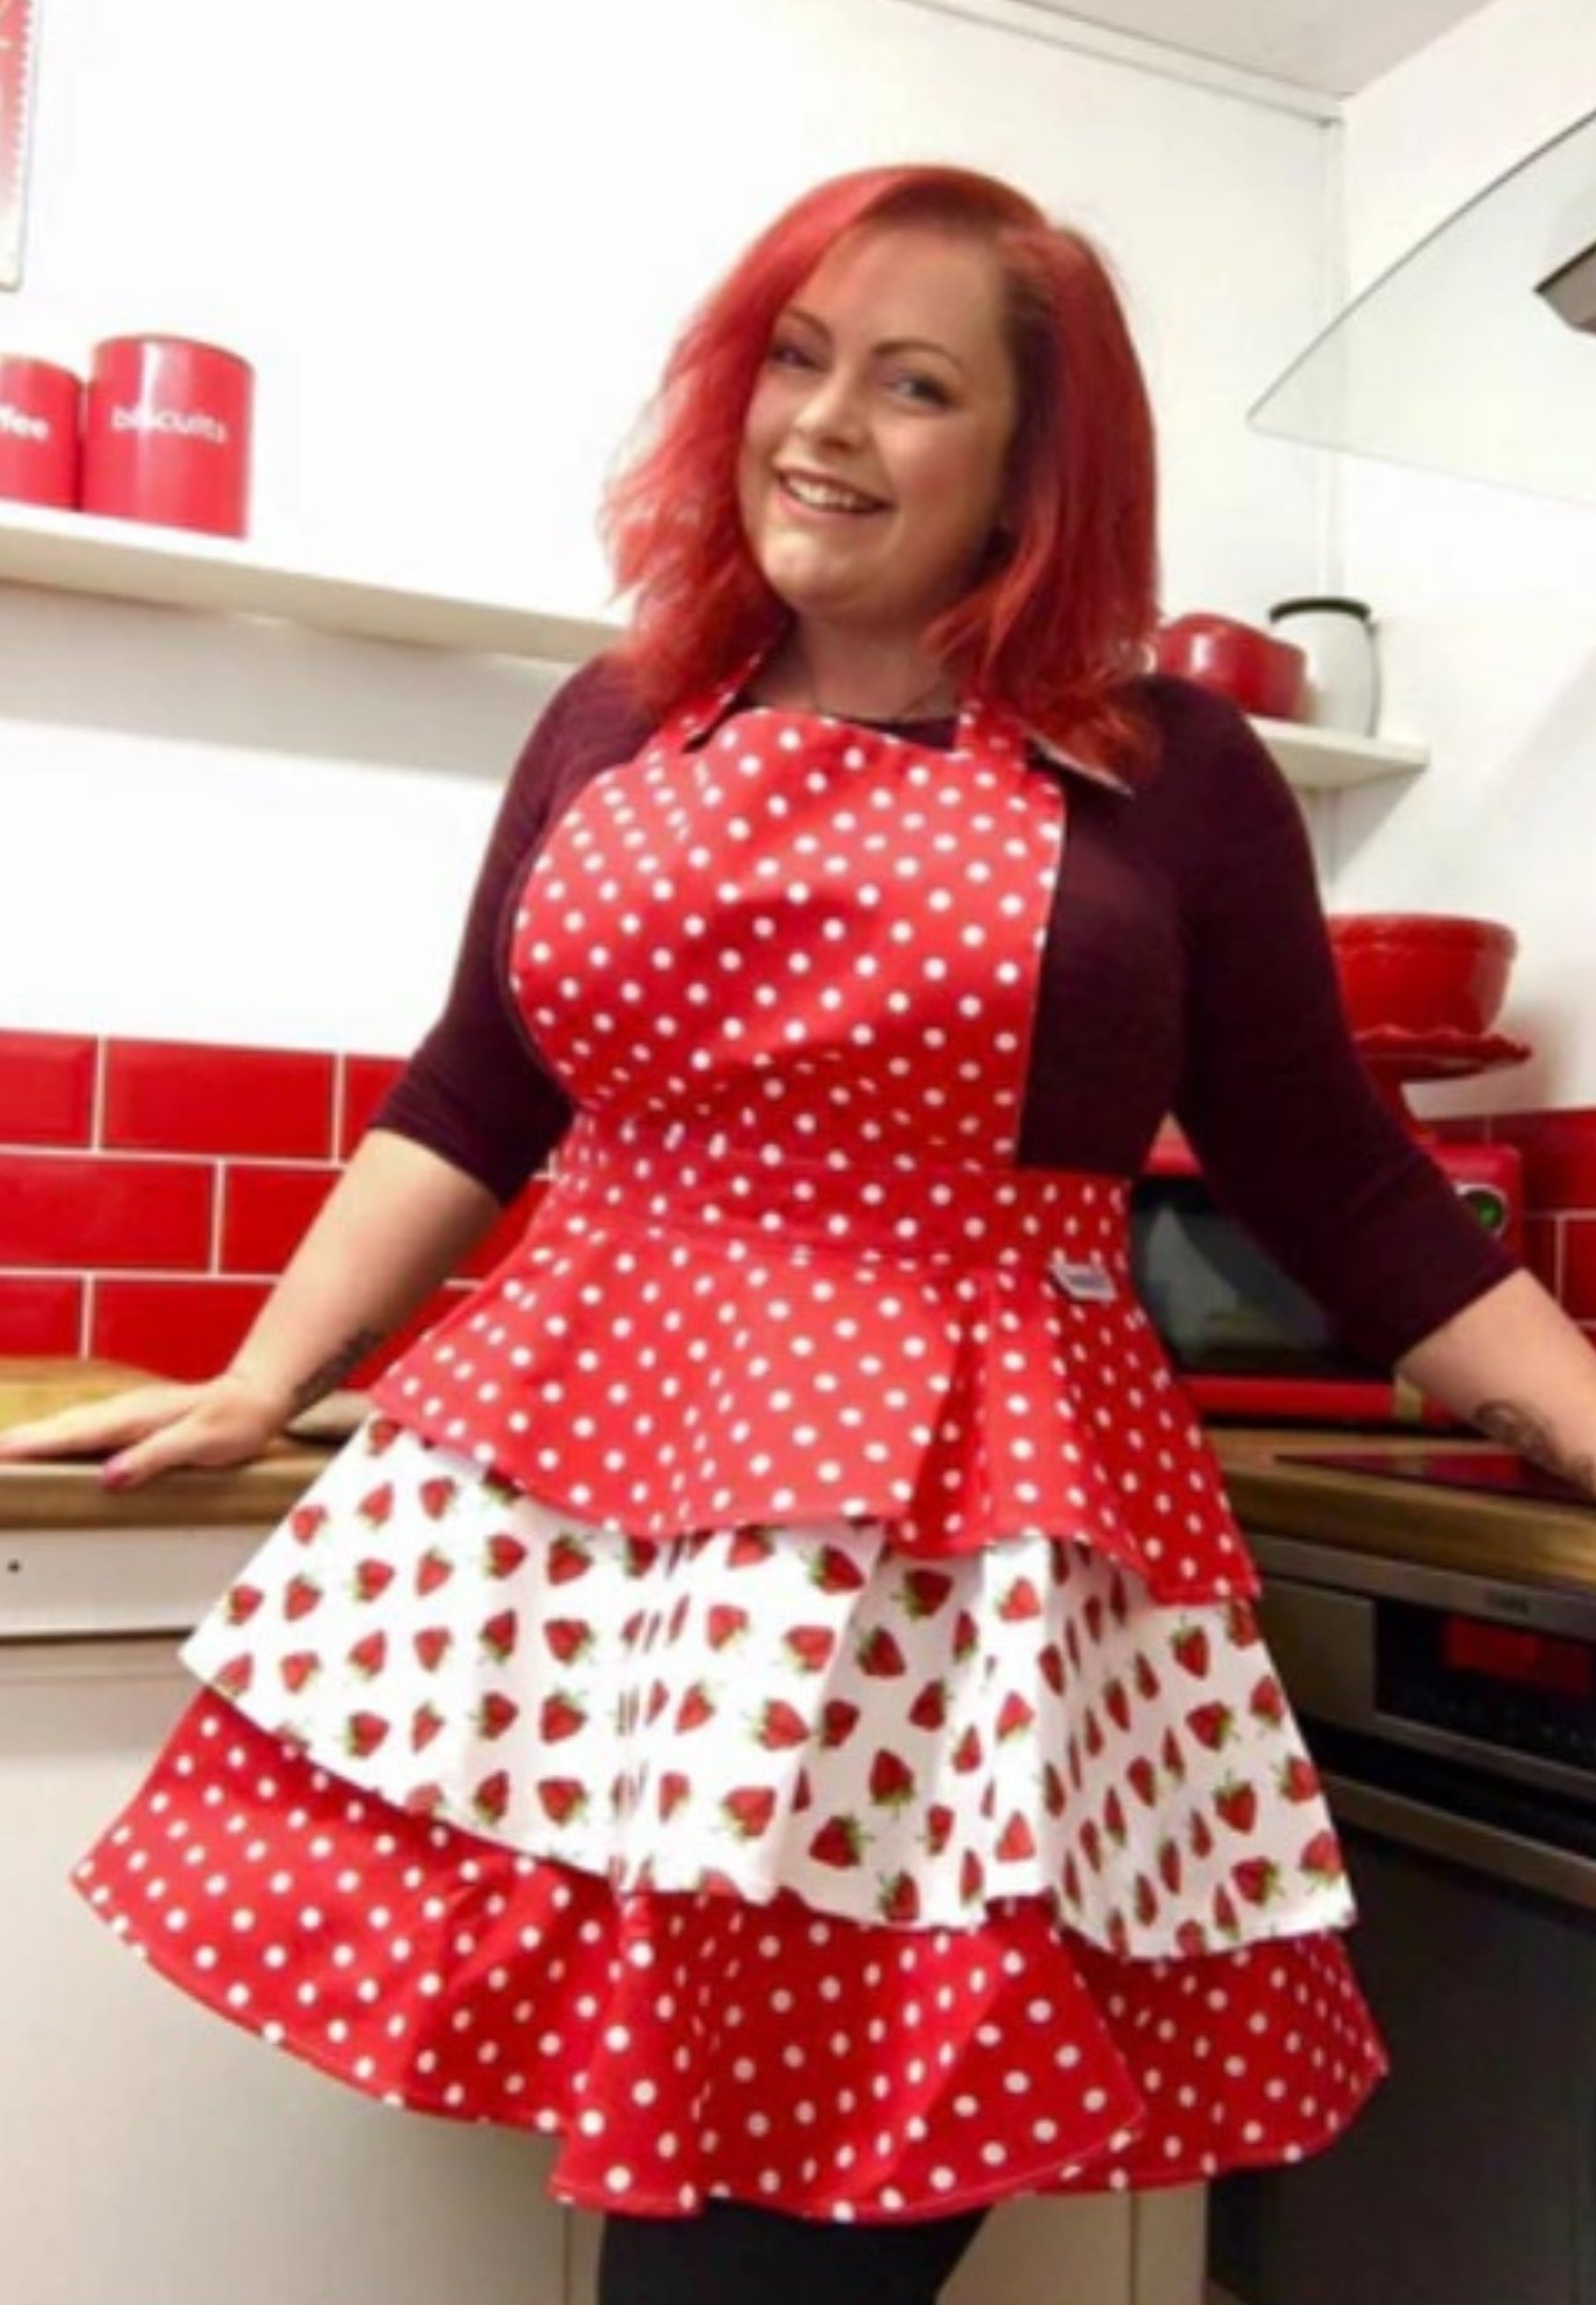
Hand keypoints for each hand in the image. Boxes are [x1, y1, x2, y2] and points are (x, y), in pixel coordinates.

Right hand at [0, 1371, 287, 1489]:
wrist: (256, 1396)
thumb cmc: (234, 1421)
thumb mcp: (200, 1444)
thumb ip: (154, 1458)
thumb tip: (109, 1477)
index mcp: (134, 1419)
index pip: (73, 1435)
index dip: (34, 1446)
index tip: (1, 1452)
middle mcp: (124, 1412)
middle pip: (61, 1427)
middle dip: (21, 1440)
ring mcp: (127, 1413)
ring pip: (70, 1425)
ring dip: (35, 1436)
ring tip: (5, 1449)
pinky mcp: (132, 1420)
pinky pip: (85, 1429)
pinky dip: (59, 1436)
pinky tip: (50, 1443)